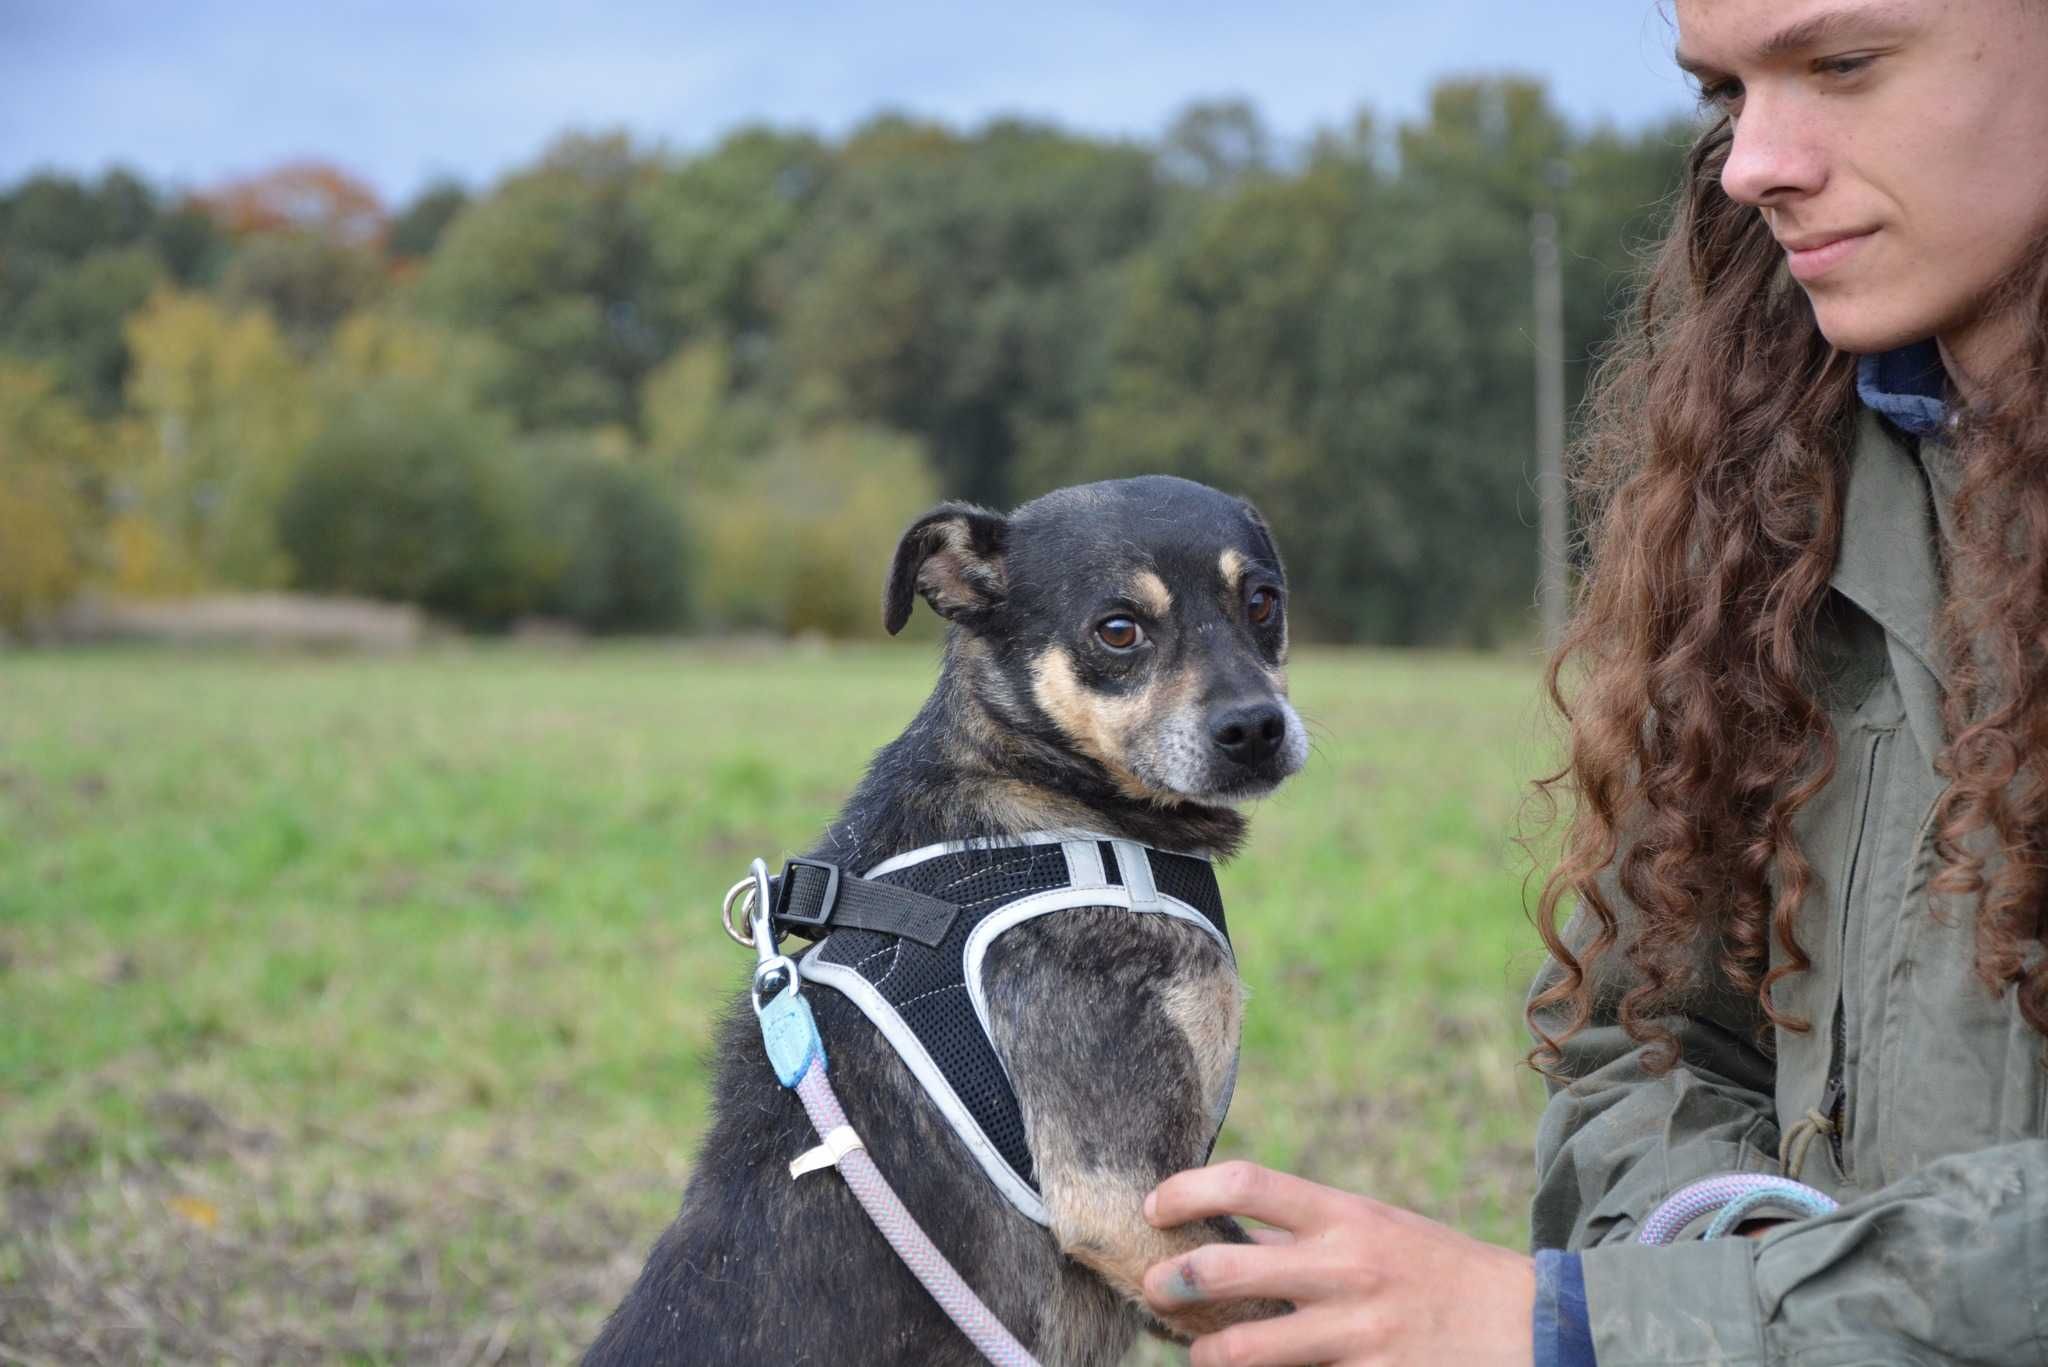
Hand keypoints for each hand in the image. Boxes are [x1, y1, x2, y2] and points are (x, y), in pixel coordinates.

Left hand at [1141, 1161, 1535, 1366]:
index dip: (1187, 1189)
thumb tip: (1227, 1234)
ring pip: (1244, 1347)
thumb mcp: (1378, 1228)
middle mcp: (1345, 1267)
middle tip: (1152, 1286)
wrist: (1529, 1325)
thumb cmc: (1438, 1271)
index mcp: (1346, 1215)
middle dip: (1170, 1279)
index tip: (1155, 1207)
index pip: (1248, 1182)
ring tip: (1200, 1351)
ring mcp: (1356, 1331)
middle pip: (1225, 1266)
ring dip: (1206, 1352)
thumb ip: (1308, 1232)